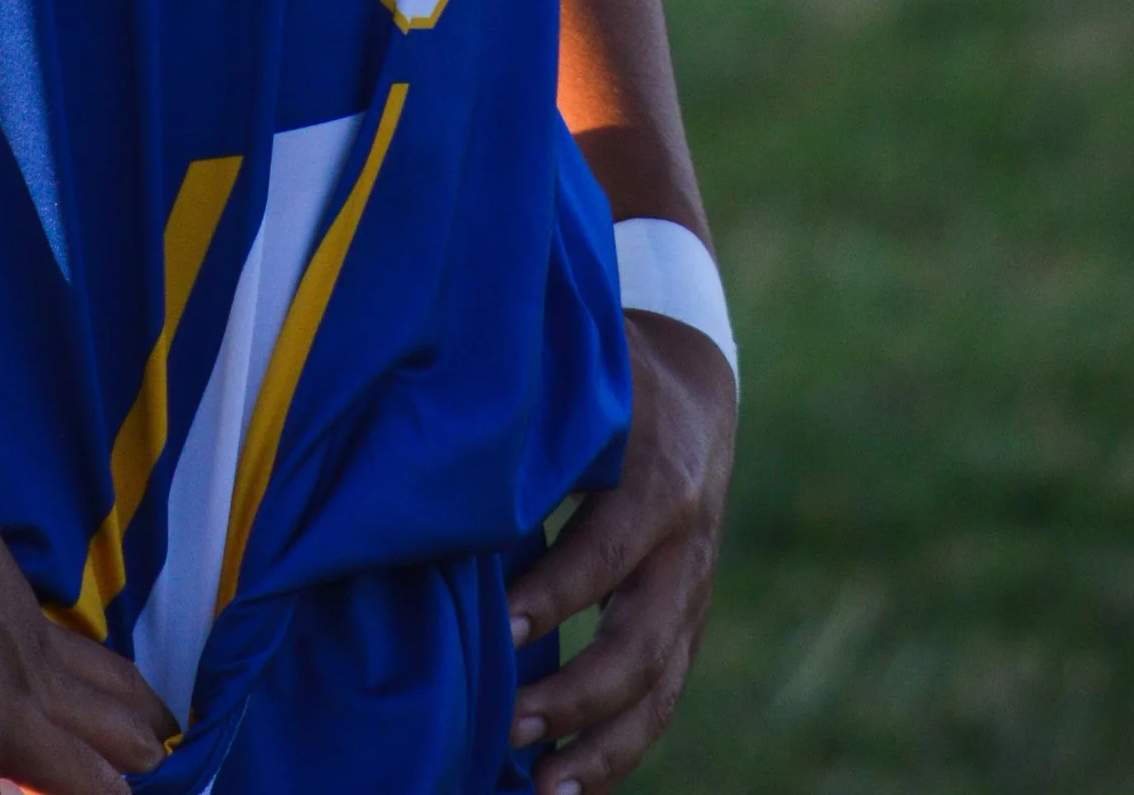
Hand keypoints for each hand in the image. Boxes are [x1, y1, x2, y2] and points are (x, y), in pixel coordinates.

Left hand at [505, 312, 734, 793]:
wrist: (695, 395)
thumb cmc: (605, 380)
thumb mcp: (581, 379)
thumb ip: (531, 416)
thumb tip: (438, 454)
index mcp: (656, 478)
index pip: (606, 549)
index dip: (556, 593)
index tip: (499, 628)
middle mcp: (683, 549)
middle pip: (640, 641)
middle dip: (576, 694)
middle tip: (510, 727)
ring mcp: (690, 598)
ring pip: (657, 689)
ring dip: (601, 748)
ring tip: (540, 788)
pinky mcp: (683, 631)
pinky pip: (660, 703)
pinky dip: (617, 754)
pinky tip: (565, 789)